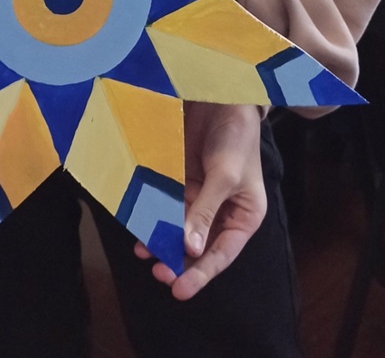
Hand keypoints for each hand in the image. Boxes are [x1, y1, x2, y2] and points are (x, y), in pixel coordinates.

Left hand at [135, 103, 265, 300]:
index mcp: (244, 215)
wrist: (220, 94)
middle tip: (159, 272)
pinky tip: (140, 227)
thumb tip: (190, 248)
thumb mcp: (225, 174)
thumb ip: (206, 211)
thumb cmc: (235, 135)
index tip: (178, 290)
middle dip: (179, 260)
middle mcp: (221, 211)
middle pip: (199, 245)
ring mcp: (199, 197)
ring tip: (144, 252)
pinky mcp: (181, 181)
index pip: (222, 253)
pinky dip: (154, 217)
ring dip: (162, 241)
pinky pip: (166, 205)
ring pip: (179, 228)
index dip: (201, 274)